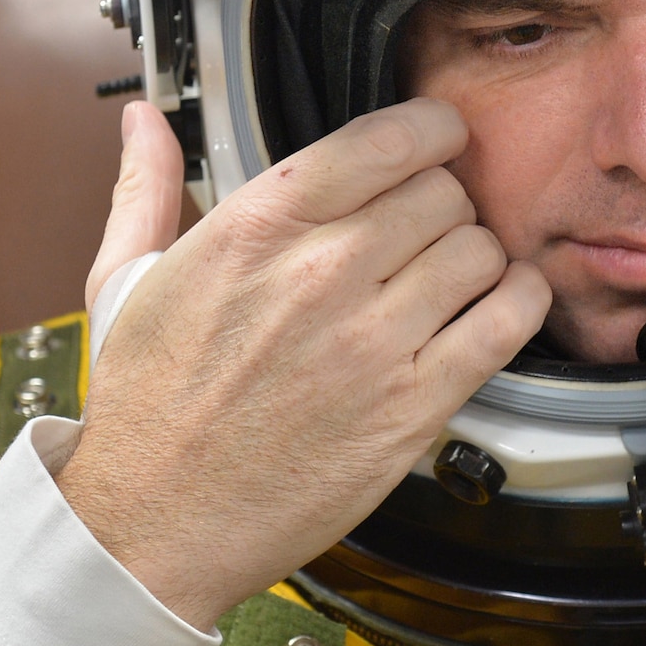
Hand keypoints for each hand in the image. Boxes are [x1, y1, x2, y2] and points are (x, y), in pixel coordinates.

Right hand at [57, 99, 550, 629]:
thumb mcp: (124, 280)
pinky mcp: (412, 406)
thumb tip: (141, 121)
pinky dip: (520, 302)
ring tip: (455, 276)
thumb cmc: (145, 408)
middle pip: (442, 192)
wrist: (152, 524)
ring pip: (479, 249)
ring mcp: (373, 340)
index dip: (431, 131)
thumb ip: (144, 188)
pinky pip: (505, 323)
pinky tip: (502, 304)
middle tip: (430, 230)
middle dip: (444, 204)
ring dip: (478, 256)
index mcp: (256, 228)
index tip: (439, 140)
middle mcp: (322, 273)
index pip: (384, 140)